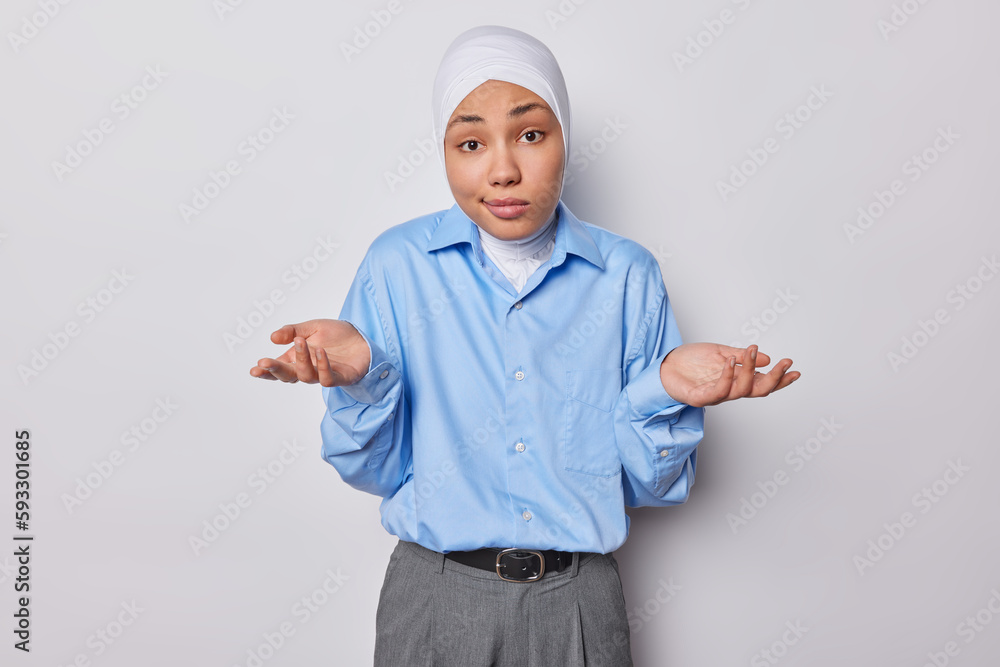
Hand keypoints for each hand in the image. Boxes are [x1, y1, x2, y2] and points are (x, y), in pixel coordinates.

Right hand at [249, 319, 370, 386]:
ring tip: (301, 342)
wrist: (362, 338)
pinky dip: (322, 365)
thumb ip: (292, 331)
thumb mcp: (312, 327)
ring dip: (301, 360)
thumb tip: (272, 337)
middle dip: (275, 370)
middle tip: (264, 362)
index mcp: (297, 358)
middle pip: (288, 376)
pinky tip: (320, 351)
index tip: (254, 369)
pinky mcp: (341, 378)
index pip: (278, 368)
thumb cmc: (336, 335)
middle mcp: (308, 369)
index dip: (266, 371)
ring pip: (306, 376)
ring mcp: (323, 375)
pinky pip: (328, 378)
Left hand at [659, 343, 798, 407]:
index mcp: (737, 380)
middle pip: (758, 391)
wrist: (665, 366)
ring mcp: (716, 395)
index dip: (780, 379)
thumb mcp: (720, 353)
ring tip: (751, 351)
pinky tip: (730, 362)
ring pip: (741, 390)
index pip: (763, 383)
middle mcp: (730, 390)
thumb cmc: (691, 362)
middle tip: (785, 363)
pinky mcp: (700, 398)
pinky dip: (727, 376)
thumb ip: (741, 357)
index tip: (795, 370)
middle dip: (774, 378)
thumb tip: (764, 358)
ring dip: (749, 370)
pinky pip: (718, 390)